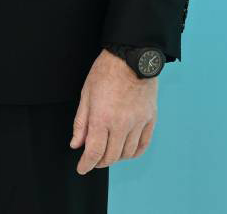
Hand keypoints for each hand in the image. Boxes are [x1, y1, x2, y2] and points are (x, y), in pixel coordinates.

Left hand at [70, 49, 158, 174]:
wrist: (131, 58)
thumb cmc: (105, 72)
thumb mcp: (86, 94)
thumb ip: (80, 122)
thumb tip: (76, 144)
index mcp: (102, 117)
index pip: (94, 151)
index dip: (86, 164)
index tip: (82, 168)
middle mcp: (121, 124)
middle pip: (111, 156)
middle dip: (99, 162)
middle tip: (93, 160)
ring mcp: (138, 123)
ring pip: (127, 153)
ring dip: (116, 158)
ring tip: (108, 154)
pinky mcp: (150, 120)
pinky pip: (143, 145)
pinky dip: (134, 153)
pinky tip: (126, 151)